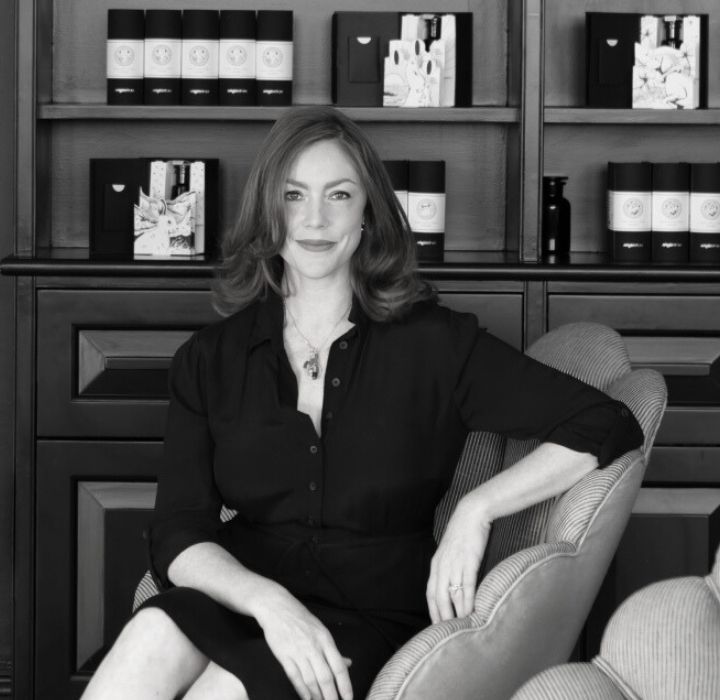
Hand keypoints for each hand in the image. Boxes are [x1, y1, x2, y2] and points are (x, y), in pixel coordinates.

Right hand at [253, 585, 352, 699]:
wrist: (277, 607)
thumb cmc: (301, 619)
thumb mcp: (321, 630)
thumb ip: (333, 650)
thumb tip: (348, 664)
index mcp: (325, 639)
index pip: (339, 667)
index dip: (345, 685)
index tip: (348, 699)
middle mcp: (314, 646)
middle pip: (325, 677)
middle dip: (331, 696)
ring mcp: (298, 651)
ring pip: (310, 680)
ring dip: (317, 696)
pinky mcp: (284, 655)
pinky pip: (295, 677)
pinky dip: (301, 690)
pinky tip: (307, 699)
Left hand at [426, 495, 490, 623]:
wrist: (471, 514)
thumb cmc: (463, 533)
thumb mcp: (451, 552)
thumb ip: (449, 568)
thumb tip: (453, 586)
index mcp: (436, 565)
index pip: (430, 594)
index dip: (433, 612)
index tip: (436, 627)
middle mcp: (441, 566)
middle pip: (438, 598)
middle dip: (442, 618)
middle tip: (447, 635)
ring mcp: (454, 564)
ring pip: (451, 595)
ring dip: (455, 614)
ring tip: (459, 630)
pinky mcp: (468, 562)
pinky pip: (465, 586)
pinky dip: (467, 602)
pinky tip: (470, 613)